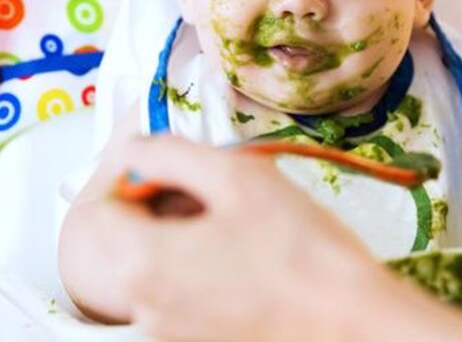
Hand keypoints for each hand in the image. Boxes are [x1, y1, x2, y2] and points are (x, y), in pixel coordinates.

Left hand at [100, 135, 374, 340]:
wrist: (350, 321)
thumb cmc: (302, 252)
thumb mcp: (239, 177)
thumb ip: (174, 154)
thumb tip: (141, 149)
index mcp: (144, 262)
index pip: (101, 208)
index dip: (135, 177)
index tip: (174, 168)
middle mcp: (147, 305)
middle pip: (128, 240)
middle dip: (162, 206)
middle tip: (214, 191)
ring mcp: (172, 330)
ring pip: (156, 267)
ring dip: (185, 238)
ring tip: (241, 224)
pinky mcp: (201, 340)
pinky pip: (182, 293)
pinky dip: (203, 269)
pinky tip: (250, 257)